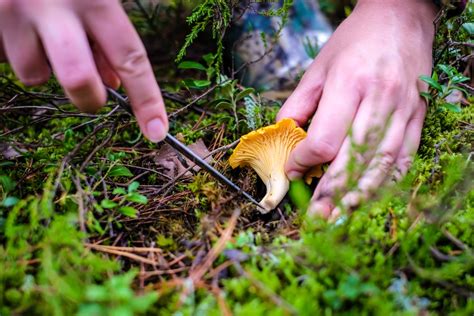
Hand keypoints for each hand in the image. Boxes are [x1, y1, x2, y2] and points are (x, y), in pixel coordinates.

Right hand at [0, 0, 167, 141]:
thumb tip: (113, 85)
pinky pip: (4, 58)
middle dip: (88, 99)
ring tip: (38, 32)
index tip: (156, 132)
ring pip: (33, 74)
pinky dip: (15, 50)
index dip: (147, 99)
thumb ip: (105, 37)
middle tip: (92, 95)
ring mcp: (11, 11)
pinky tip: (16, 25)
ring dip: (41, 65)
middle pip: (79, 81)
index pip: (131, 58)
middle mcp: (53, 5)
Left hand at [277, 0, 436, 219]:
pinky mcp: (418, 115)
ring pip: (383, 163)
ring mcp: (403, 109)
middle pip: (354, 158)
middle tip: (316, 217)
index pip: (324, 139)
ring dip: (361, 195)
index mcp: (347, 84)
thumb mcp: (317, 67)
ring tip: (342, 215)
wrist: (400, 17)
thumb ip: (297, 105)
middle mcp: (378, 99)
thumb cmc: (354, 41)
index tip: (292, 170)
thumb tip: (284, 138)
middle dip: (332, 192)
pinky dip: (389, 181)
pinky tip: (373, 197)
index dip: (304, 161)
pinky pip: (406, 156)